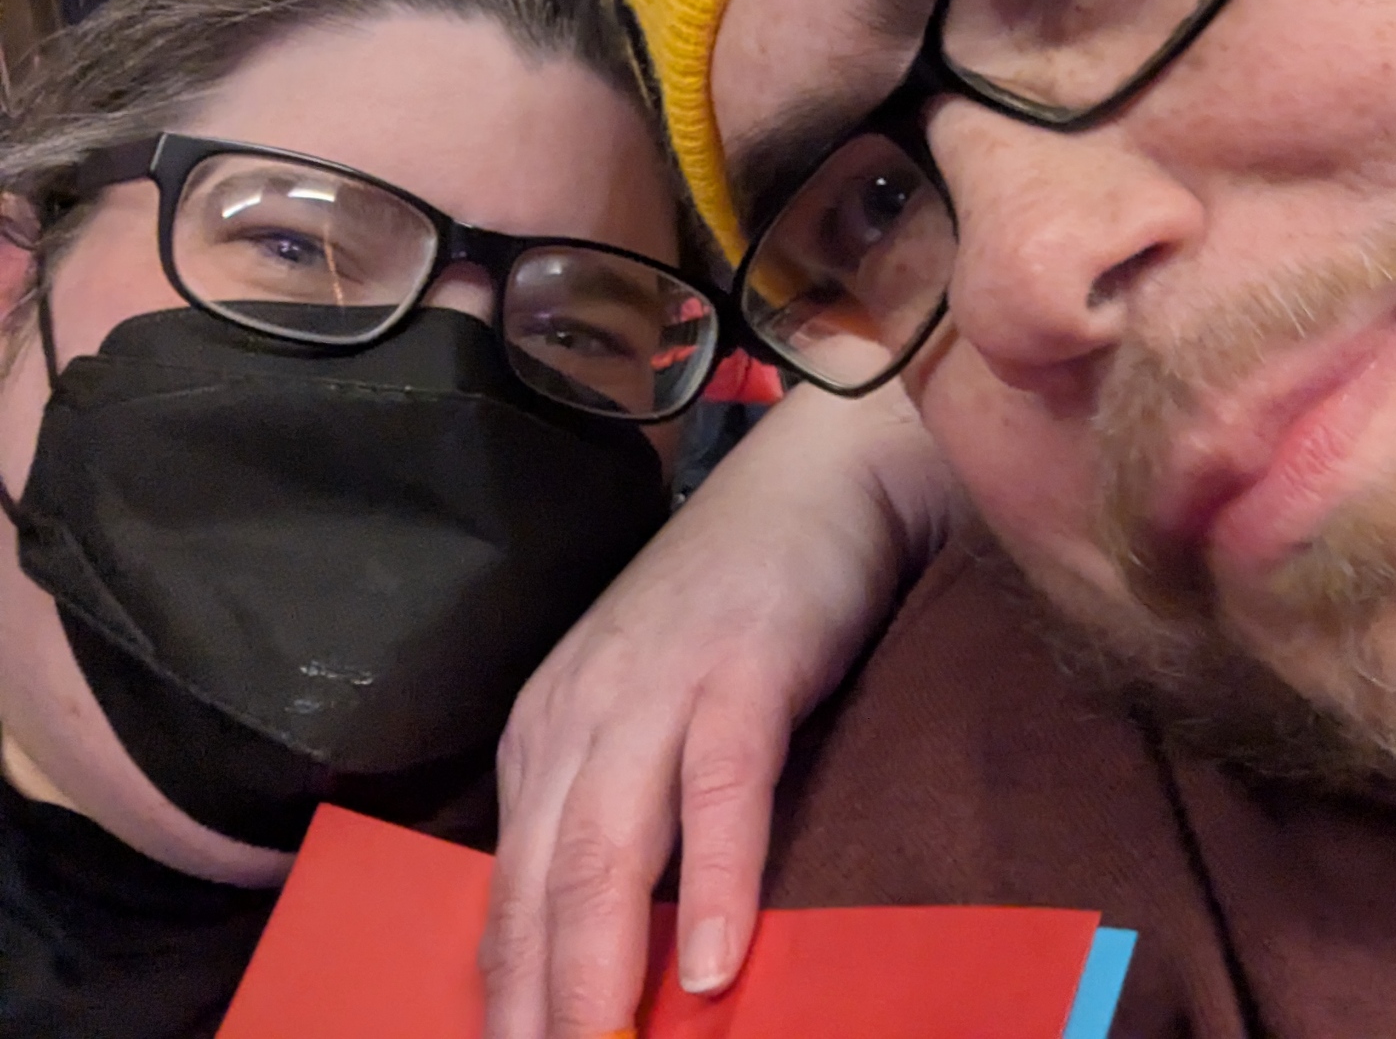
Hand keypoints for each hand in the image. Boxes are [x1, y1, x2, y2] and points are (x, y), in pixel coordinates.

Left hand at [479, 382, 960, 1038]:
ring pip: (606, 850)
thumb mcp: (655, 710)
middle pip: (541, 887)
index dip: (505, 995)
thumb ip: (628, 806)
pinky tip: (709, 960)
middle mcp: (581, 713)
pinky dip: (712, 878)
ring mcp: (658, 686)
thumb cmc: (741, 604)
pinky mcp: (743, 665)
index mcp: (549, 733)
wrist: (820, 480)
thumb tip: (619, 948)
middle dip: (532, 1007)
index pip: (509, 893)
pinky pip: (720, 787)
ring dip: (594, 971)